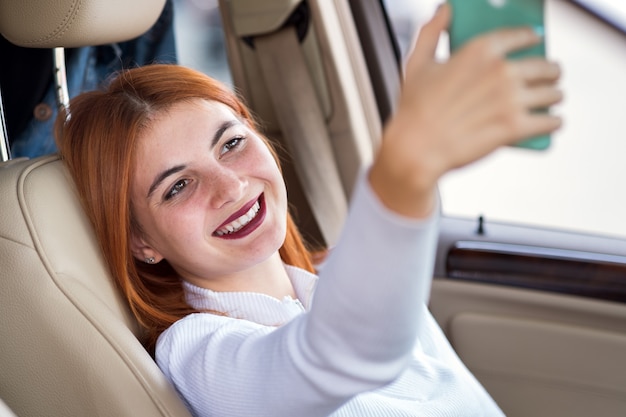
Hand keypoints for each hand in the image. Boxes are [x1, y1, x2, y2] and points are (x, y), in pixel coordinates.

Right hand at [369, 3, 562, 217]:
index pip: (521, 35)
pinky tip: (552, 122)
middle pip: (544, 65)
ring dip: (555, 95)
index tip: (535, 40)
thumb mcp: (417, 63)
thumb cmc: (413, 109)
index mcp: (480, 51)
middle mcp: (501, 71)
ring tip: (552, 98)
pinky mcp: (516, 127)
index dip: (532, 37)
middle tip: (549, 75)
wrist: (415, 148)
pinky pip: (550, 121)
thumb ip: (432, 31)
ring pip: (552, 92)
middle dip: (550, 70)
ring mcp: (511, 100)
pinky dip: (554, 122)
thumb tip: (444, 9)